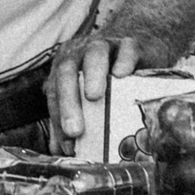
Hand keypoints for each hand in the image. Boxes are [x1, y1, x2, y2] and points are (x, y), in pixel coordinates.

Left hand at [45, 30, 180, 147]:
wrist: (139, 45)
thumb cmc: (110, 76)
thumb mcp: (90, 96)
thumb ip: (74, 118)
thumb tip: (63, 150)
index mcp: (65, 68)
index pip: (54, 91)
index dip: (57, 118)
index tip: (67, 145)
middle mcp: (81, 54)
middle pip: (67, 71)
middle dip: (68, 101)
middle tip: (75, 130)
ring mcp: (106, 46)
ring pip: (94, 54)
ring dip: (91, 74)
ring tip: (93, 96)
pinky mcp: (131, 44)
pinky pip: (127, 49)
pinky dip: (123, 60)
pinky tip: (122, 74)